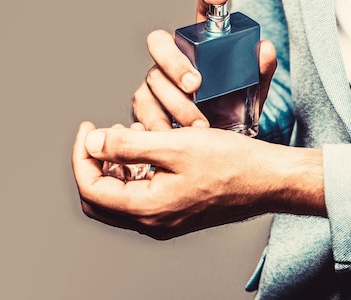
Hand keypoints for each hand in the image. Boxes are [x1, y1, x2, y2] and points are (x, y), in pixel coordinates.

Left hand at [71, 121, 325, 239]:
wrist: (268, 180)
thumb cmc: (231, 163)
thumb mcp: (174, 145)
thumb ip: (128, 146)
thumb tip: (94, 143)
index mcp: (147, 208)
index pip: (92, 187)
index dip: (81, 155)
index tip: (87, 128)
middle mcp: (152, 221)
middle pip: (100, 199)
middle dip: (93, 164)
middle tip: (99, 135)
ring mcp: (165, 220)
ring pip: (120, 198)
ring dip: (114, 167)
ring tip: (125, 135)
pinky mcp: (177, 212)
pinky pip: (141, 196)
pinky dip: (134, 172)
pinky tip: (147, 149)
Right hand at [132, 0, 276, 130]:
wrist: (217, 145)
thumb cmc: (231, 109)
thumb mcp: (251, 93)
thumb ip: (259, 72)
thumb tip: (265, 49)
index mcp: (203, 45)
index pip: (203, 12)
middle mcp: (174, 56)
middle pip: (160, 43)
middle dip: (175, 63)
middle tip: (195, 84)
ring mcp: (156, 80)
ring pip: (153, 81)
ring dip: (176, 104)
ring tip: (199, 124)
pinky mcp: (145, 106)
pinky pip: (143, 110)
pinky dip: (159, 124)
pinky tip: (173, 135)